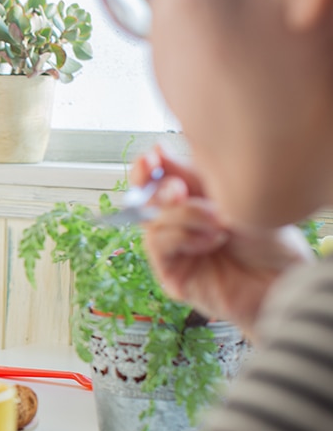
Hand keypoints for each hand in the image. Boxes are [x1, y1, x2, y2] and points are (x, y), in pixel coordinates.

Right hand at [133, 146, 313, 335]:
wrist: (285, 279)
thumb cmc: (268, 242)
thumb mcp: (231, 198)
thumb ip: (192, 177)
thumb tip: (158, 151)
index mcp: (193, 201)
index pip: (155, 182)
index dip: (146, 169)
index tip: (152, 158)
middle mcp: (180, 225)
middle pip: (146, 201)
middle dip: (160, 190)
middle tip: (180, 190)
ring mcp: (174, 250)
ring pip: (153, 222)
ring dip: (184, 216)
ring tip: (217, 222)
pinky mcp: (172, 274)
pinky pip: (159, 245)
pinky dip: (183, 237)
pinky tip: (212, 240)